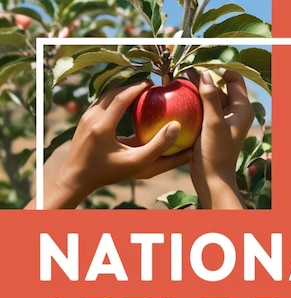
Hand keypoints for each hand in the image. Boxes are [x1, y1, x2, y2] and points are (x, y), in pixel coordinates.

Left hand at [32, 82, 191, 209]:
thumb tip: (176, 127)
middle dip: (132, 86)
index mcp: (103, 125)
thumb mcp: (135, 163)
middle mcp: (92, 116)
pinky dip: (113, 99)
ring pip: (105, 95)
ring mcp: (85, 117)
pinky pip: (100, 103)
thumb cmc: (107, 174)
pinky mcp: (82, 121)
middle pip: (114, 91)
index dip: (140, 87)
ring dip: (122, 91)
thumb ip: (157, 146)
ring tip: (138, 93)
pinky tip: (123, 106)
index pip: (123, 95)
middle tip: (149, 86)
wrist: (75, 179)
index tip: (154, 84)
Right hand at [190, 70, 253, 208]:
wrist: (211, 179)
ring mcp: (223, 120)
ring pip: (211, 97)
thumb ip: (210, 98)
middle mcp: (235, 112)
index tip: (200, 65)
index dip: (219, 69)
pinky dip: (194, 102)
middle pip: (221, 86)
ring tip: (180, 80)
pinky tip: (180, 97)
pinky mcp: (212, 127)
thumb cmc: (216, 153)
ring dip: (197, 89)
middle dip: (205, 78)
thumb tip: (205, 74)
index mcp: (242, 109)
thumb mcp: (213, 124)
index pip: (234, 78)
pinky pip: (204, 109)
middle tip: (185, 70)